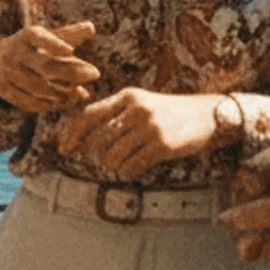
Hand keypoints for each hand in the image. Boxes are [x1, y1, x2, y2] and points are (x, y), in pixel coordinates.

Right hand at [0, 21, 100, 112]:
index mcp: (26, 36)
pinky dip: (50, 104)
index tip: (71, 51)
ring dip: (63, 92)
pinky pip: (30, 101)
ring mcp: (9, 73)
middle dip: (71, 72)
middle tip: (96, 74)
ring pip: (38, 87)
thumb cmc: (32, 47)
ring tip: (81, 93)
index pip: (39, 38)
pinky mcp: (7, 91)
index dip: (53, 44)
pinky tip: (66, 102)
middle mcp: (15, 53)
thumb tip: (91, 27)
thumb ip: (69, 34)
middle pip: (45, 66)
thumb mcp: (47, 37)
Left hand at [56, 87, 220, 177]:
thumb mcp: (140, 104)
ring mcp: (150, 126)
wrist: (207, 115)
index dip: (72, 133)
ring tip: (118, 165)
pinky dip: (126, 172)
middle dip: (95, 155)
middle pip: (98, 139)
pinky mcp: (162, 145)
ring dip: (111, 166)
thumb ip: (114, 116)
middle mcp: (137, 109)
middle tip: (103, 161)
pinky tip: (130, 171)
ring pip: (112, 156)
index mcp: (127, 96)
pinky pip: (131, 166)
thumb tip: (83, 141)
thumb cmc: (168, 113)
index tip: (63, 148)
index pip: (88, 115)